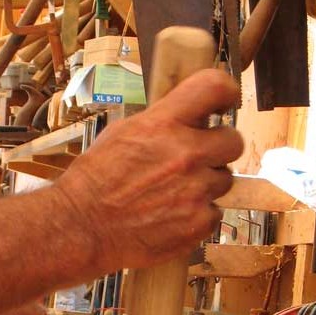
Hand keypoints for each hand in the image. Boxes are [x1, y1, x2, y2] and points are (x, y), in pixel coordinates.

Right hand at [53, 68, 242, 273]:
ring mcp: (196, 190)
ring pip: (224, 180)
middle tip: (198, 157)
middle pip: (233, 141)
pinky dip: (197, 214)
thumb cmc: (96, 179)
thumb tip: (188, 116)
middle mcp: (185, 154)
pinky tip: (172, 214)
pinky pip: (213, 212)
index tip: (225, 101)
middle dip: (218, 148)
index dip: (226, 92)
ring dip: (206, 183)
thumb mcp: (122, 133)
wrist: (82, 227)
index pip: (214, 87)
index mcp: (163, 124)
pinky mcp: (199, 222)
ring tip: (174, 191)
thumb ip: (161, 122)